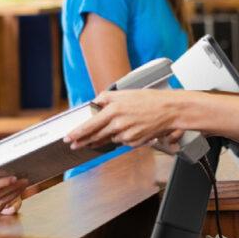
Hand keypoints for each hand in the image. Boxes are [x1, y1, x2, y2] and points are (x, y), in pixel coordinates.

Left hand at [65, 89, 184, 149]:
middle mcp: (119, 123)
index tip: (68, 137)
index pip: (90, 124)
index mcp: (114, 109)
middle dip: (83, 141)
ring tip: (94, 140)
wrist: (170, 110)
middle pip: (96, 136)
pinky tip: (125, 131)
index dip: (77, 133)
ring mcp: (127, 134)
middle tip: (74, 144)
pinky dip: (120, 137)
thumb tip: (95, 102)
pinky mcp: (135, 142)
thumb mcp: (125, 93)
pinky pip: (122, 141)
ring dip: (101, 139)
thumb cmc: (149, 99)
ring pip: (109, 139)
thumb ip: (107, 98)